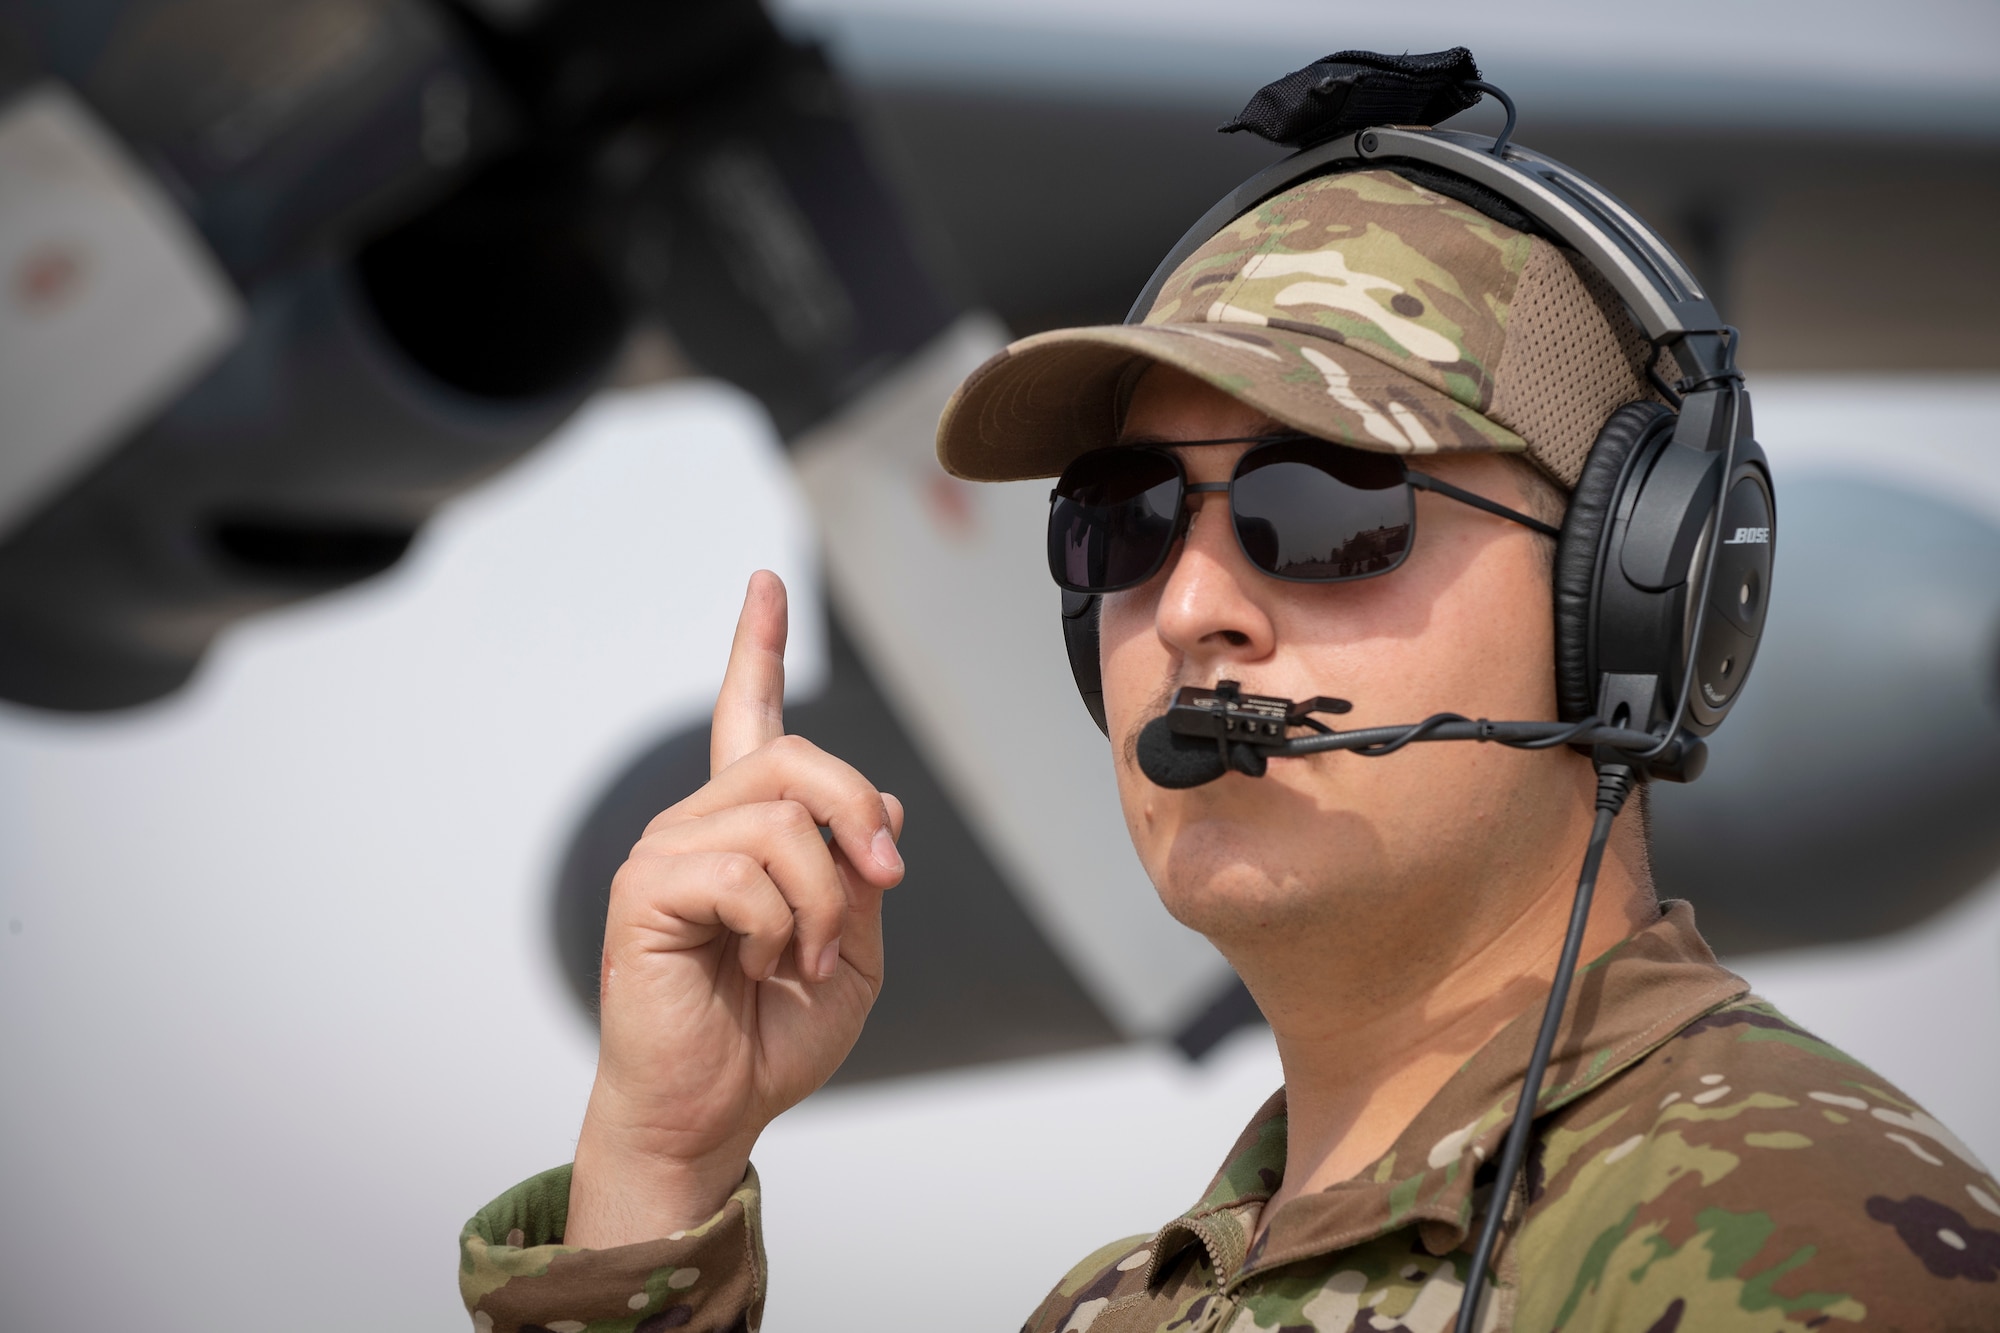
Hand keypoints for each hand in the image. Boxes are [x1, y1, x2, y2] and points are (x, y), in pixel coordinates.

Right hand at [565, 571, 904, 1246]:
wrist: (715, 1110)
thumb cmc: (772, 1035)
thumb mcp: (857, 946)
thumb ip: (862, 871)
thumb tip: (875, 806)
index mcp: (747, 830)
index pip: (751, 716)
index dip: (759, 647)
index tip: (766, 583)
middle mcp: (699, 824)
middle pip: (798, 759)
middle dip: (858, 819)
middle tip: (881, 887)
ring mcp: (667, 850)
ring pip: (783, 820)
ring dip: (824, 905)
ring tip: (802, 961)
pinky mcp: (646, 887)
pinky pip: (747, 871)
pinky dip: (780, 929)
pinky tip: (753, 968)